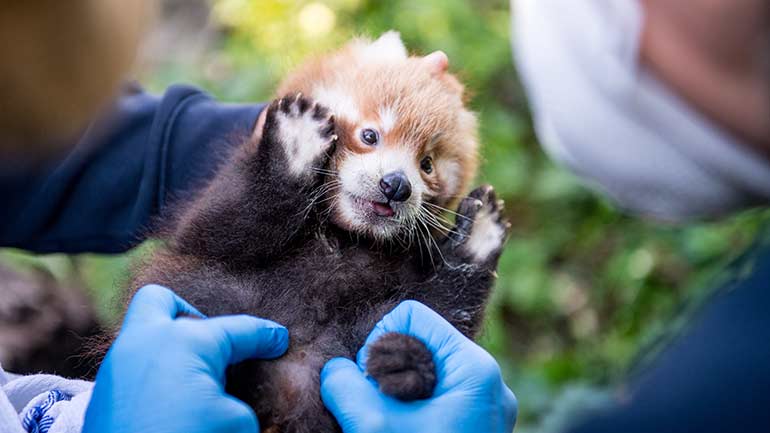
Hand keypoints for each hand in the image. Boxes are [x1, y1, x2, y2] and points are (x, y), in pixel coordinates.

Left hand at [83, 285, 288, 432]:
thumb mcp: (235, 422)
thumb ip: (237, 398)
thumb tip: (224, 398)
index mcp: (184, 341)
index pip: (238, 330)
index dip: (266, 335)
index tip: (279, 340)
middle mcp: (146, 342)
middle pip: (163, 300)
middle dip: (190, 313)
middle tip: (213, 346)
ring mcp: (117, 367)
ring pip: (144, 335)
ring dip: (171, 348)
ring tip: (197, 378)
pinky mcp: (103, 395)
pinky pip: (134, 367)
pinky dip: (156, 374)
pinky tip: (174, 401)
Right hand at [320, 301, 516, 432]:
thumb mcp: (373, 428)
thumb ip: (345, 385)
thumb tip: (336, 369)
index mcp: (474, 370)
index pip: (411, 317)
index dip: (378, 344)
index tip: (370, 385)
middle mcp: (487, 383)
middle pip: (419, 343)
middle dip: (385, 372)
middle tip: (375, 410)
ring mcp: (484, 408)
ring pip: (425, 373)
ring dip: (394, 393)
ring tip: (385, 425)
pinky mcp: (476, 427)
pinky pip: (436, 397)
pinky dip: (409, 409)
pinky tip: (398, 430)